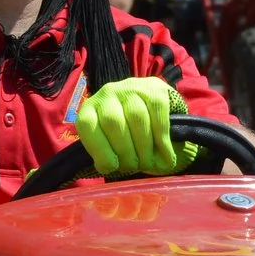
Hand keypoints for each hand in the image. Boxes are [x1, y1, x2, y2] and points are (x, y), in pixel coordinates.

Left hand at [73, 78, 193, 177]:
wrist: (149, 107)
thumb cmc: (125, 133)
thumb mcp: (108, 141)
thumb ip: (105, 153)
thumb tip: (108, 167)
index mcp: (90, 108)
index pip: (88, 125)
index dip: (99, 149)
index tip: (112, 167)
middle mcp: (108, 93)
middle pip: (114, 123)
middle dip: (126, 152)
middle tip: (134, 167)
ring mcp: (132, 88)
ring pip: (137, 119)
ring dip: (145, 148)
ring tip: (148, 163)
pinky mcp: (156, 90)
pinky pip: (158, 116)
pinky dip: (163, 141)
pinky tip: (166, 157)